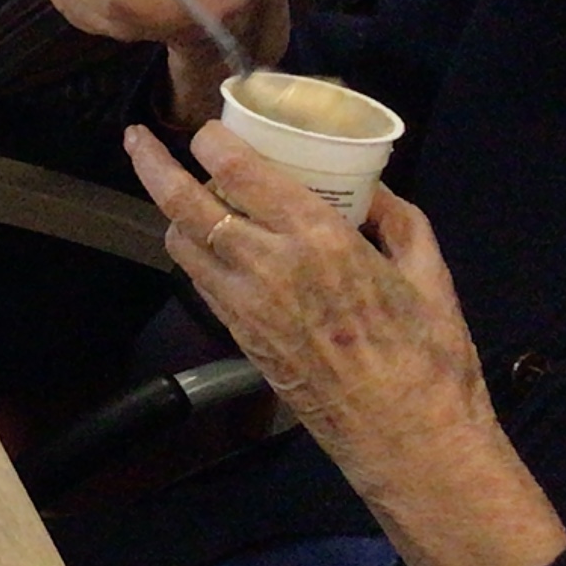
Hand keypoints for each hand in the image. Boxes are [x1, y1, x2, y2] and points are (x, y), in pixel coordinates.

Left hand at [125, 122, 565, 565]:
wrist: (407, 438)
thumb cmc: (428, 357)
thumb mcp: (429, 274)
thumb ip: (398, 220)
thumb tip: (370, 186)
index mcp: (319, 239)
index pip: (237, 172)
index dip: (210, 141)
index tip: (208, 127)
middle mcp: (269, 266)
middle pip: (186, 203)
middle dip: (153, 163)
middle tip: (137, 137)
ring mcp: (245, 305)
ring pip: (182, 243)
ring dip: (171, 210)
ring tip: (173, 187)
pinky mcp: (239, 337)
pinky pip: (199, 280)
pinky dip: (192, 251)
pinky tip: (202, 240)